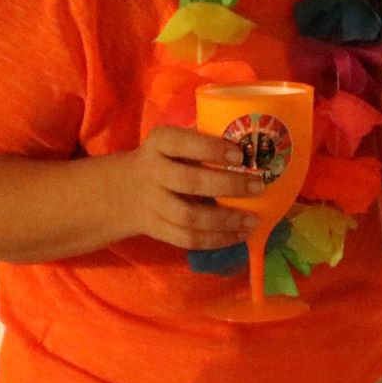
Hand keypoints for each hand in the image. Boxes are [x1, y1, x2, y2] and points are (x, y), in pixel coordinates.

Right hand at [110, 124, 261, 249]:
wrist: (123, 190)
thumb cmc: (166, 160)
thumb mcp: (174, 144)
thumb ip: (203, 142)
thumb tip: (253, 148)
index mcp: (159, 143)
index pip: (182, 143)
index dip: (211, 149)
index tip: (239, 156)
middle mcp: (152, 172)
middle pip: (190, 181)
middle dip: (228, 186)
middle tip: (258, 188)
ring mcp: (152, 203)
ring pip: (189, 216)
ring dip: (225, 220)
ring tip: (252, 220)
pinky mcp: (155, 228)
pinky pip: (186, 238)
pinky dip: (215, 240)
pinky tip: (238, 236)